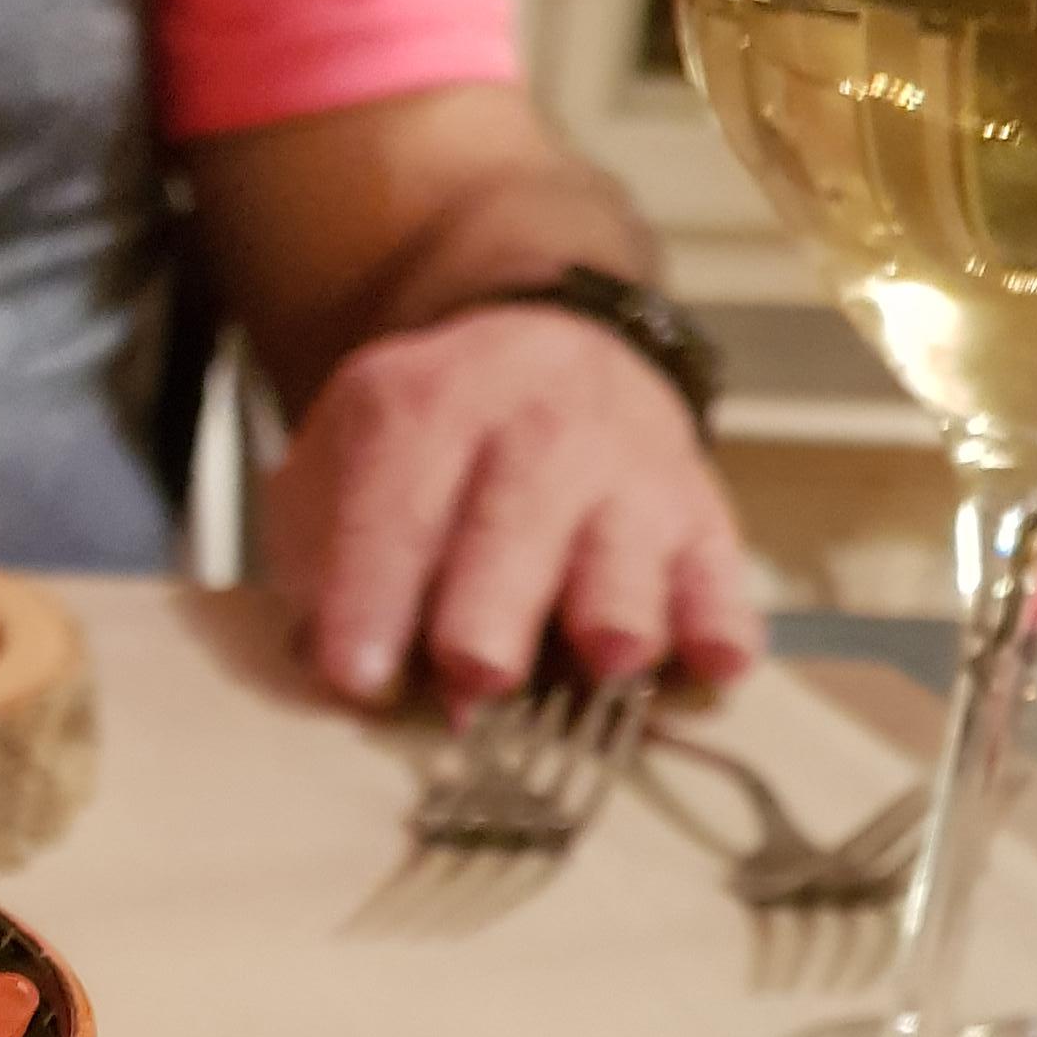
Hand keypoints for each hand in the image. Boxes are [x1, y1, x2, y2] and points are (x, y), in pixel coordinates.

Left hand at [267, 306, 760, 712]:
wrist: (542, 360)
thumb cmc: (426, 455)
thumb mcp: (338, 468)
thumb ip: (320, 562)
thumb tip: (337, 676)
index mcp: (430, 404)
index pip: (396, 500)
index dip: (372, 591)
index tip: (357, 675)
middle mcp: (538, 423)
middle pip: (520, 516)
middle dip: (496, 606)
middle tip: (478, 677)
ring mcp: (627, 467)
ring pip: (629, 545)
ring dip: (618, 613)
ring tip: (605, 665)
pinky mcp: (696, 512)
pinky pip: (717, 575)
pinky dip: (716, 626)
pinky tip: (709, 669)